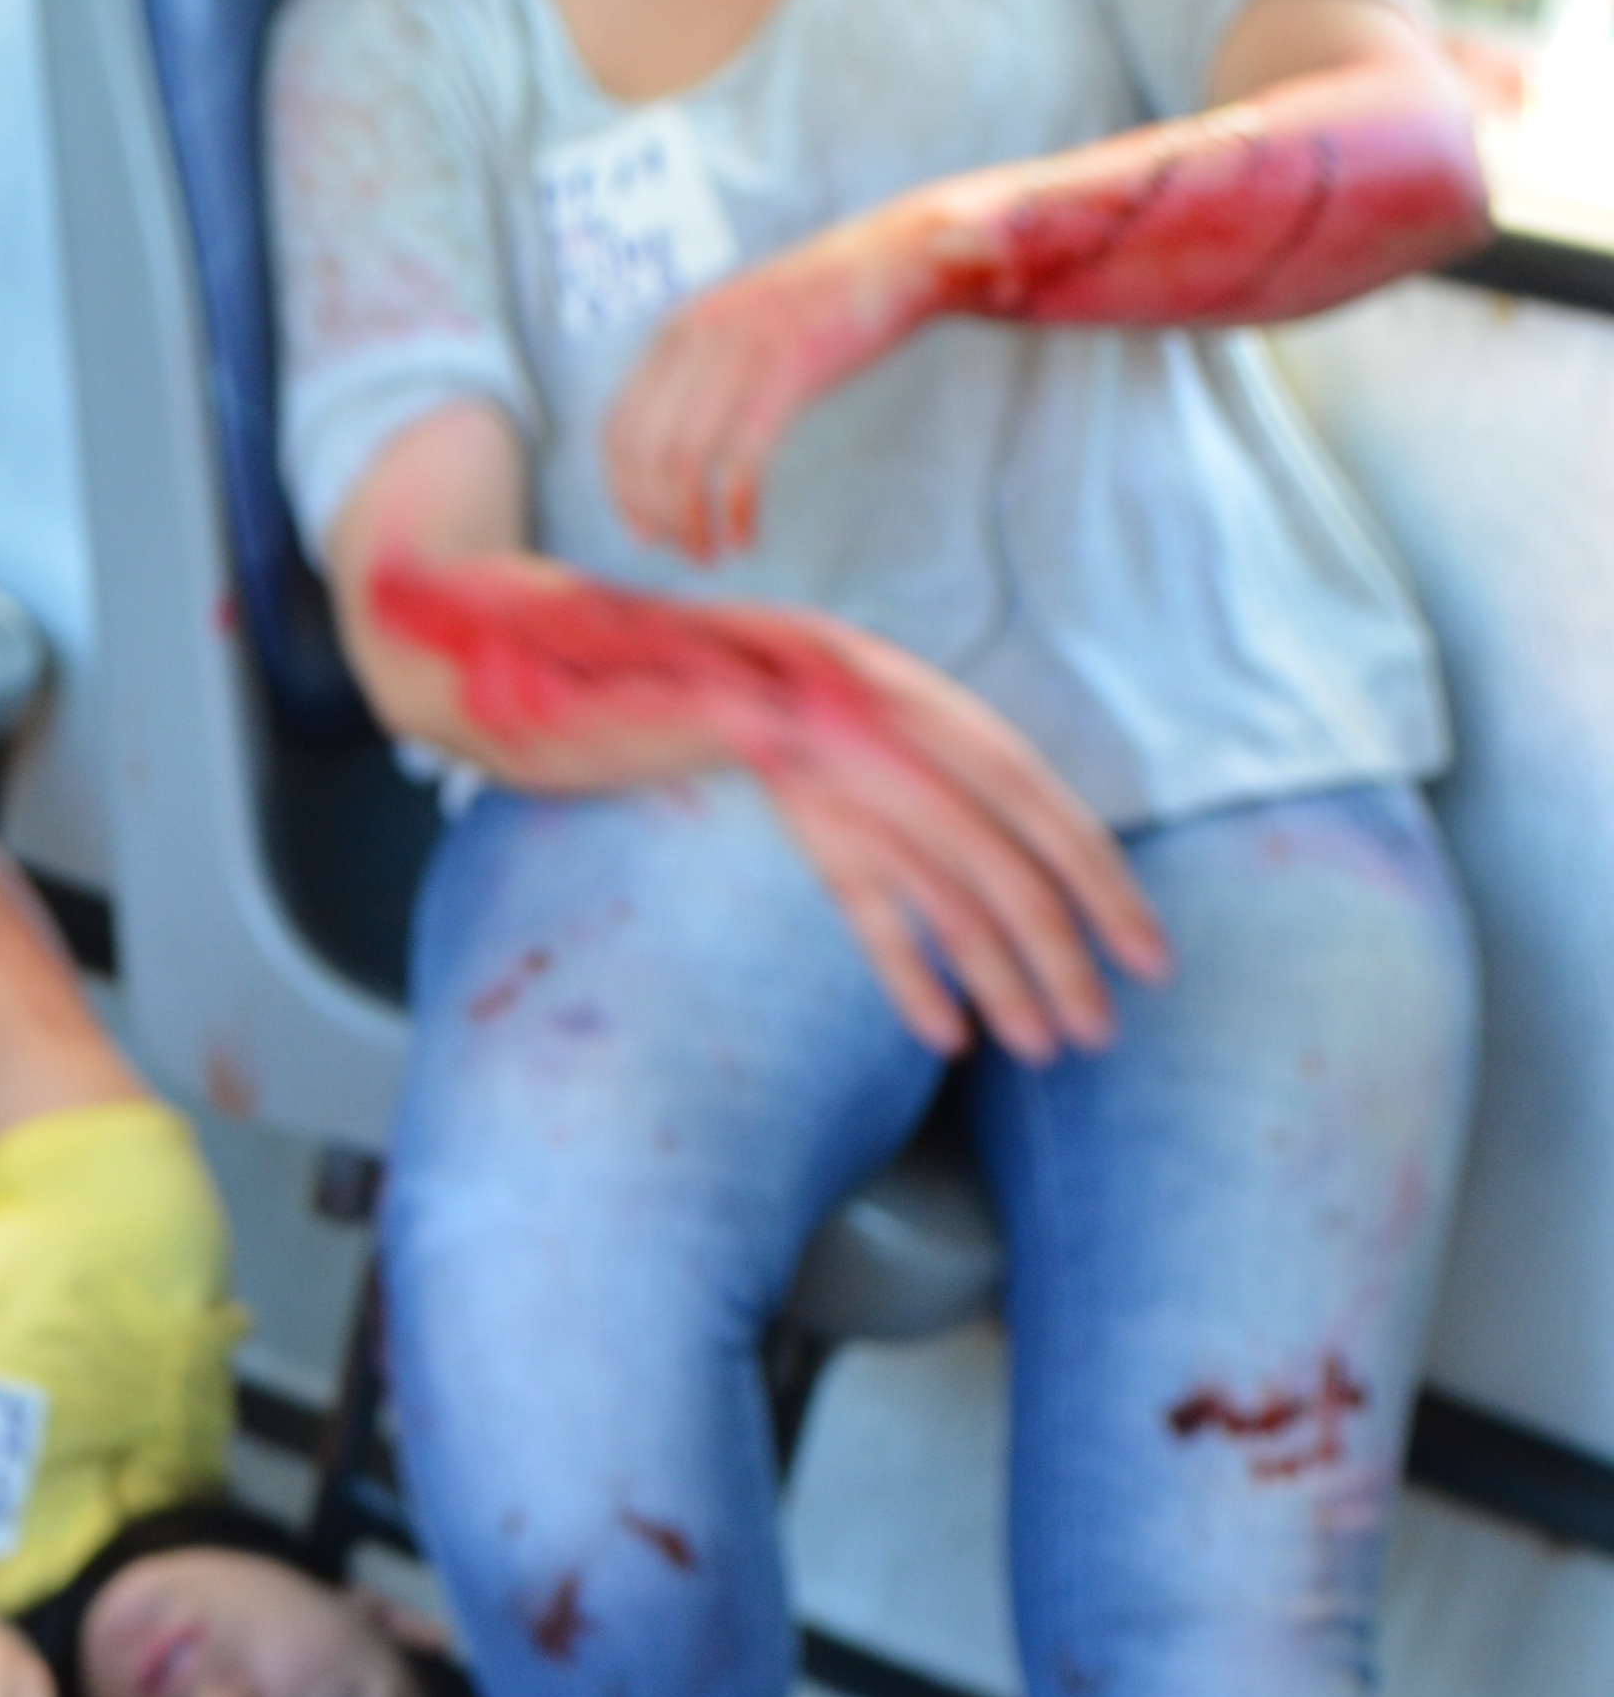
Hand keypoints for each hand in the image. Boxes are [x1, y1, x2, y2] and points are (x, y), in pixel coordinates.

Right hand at [369, 550, 1170, 1062]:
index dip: (1097, 873)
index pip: (1032, 788)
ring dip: (1005, 967)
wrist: (549, 654)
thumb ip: (866, 772)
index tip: (1146, 949)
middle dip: (1070, 937)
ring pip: (943, 867)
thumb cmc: (670, 703)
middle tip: (1110, 1021)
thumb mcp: (791, 725)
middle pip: (1004, 835)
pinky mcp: (758, 770)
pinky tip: (945, 1030)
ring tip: (1046, 1042)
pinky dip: (904, 961)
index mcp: (900, 684)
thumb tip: (958, 857)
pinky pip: (851, 883)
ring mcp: (818, 732)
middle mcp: (877, 699)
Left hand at [600, 199, 951, 561]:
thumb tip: (673, 449)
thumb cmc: (823, 303)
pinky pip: (741, 463)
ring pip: (683, 463)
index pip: (617, 428)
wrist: (896, 257)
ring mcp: (740, 354)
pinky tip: (744, 537)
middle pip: (643, 453)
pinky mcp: (788, 373)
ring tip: (709, 554)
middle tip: (684, 552)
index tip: (644, 533)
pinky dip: (734, 512)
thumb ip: (701, 372)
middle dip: (653, 516)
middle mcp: (697, 340)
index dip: (622, 491)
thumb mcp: (741, 325)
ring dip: (688, 523)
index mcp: (678, 331)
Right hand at [755, 617, 1170, 1061]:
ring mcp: (888, 822)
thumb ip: (1021, 796)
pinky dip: (913, 987)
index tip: (1155, 966)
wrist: (781, 672)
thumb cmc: (896, 715)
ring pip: (959, 922)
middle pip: (1023, 895)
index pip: (1074, 841)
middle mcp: (949, 789)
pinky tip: (951, 1038)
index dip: (1118, 906)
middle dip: (1066, 970)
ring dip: (1004, 992)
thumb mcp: (968, 731)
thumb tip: (1090, 880)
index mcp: (995, 754)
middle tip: (1097, 1033)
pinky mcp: (834, 851)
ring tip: (1039, 1048)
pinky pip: (879, 931)